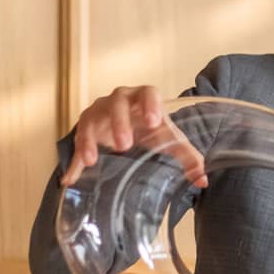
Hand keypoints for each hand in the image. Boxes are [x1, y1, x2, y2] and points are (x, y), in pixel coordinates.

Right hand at [60, 86, 207, 187]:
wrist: (129, 127)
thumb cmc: (151, 129)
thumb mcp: (170, 140)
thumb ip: (188, 157)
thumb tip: (202, 181)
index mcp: (143, 98)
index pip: (148, 92)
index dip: (150, 104)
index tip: (153, 122)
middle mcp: (119, 100)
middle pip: (117, 103)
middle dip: (119, 122)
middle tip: (125, 145)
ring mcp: (99, 111)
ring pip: (91, 118)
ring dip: (90, 138)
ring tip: (93, 160)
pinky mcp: (86, 127)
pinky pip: (77, 142)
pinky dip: (74, 160)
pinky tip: (70, 177)